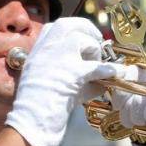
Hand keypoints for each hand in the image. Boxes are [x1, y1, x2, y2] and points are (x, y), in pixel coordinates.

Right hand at [5, 17, 124, 145]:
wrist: (30, 119)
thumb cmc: (37, 105)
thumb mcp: (45, 79)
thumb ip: (66, 68)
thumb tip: (95, 69)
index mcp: (38, 49)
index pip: (56, 27)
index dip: (74, 29)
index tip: (84, 36)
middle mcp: (46, 48)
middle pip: (70, 25)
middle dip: (87, 30)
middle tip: (97, 42)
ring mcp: (58, 57)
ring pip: (83, 40)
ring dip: (95, 51)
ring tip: (97, 66)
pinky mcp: (72, 72)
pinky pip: (97, 67)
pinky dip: (110, 70)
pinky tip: (115, 73)